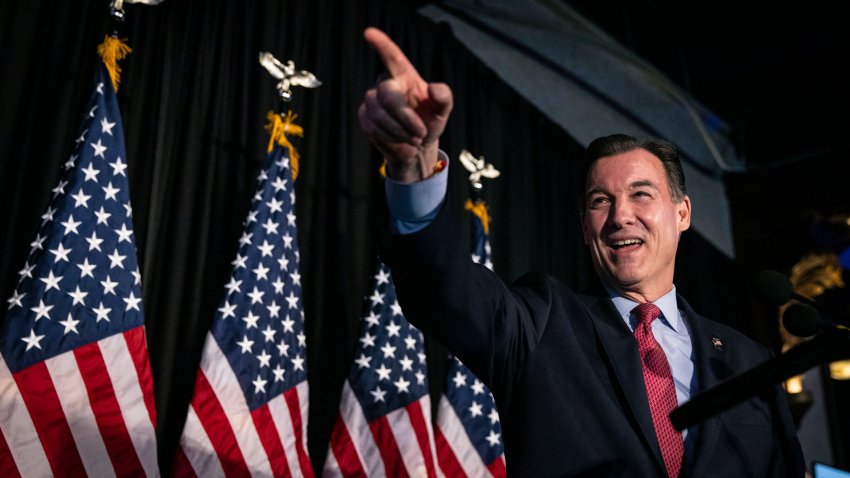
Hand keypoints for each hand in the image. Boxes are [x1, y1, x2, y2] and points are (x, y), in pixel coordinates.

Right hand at [359, 27, 452, 182]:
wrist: (417, 146)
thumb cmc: (430, 122)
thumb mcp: (443, 110)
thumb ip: (444, 97)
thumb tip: (432, 88)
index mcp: (405, 76)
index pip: (392, 56)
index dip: (381, 44)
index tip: (369, 33)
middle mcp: (386, 84)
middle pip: (388, 94)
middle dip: (406, 117)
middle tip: (421, 134)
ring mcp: (372, 100)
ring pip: (379, 114)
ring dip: (400, 131)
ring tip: (414, 139)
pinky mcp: (364, 116)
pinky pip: (373, 127)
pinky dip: (390, 137)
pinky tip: (400, 140)